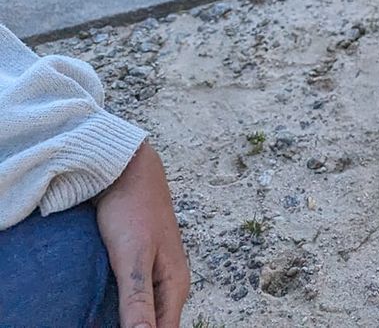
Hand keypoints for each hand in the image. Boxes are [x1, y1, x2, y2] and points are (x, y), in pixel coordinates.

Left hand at [94, 142, 189, 327]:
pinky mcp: (141, 268)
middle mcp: (170, 284)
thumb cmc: (132, 209)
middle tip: (99, 322)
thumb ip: (138, 301)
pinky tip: (102, 312)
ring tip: (98, 319)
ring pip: (144, 315)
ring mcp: (157, 275)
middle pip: (155, 326)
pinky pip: (134, 301)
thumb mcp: (132, 257)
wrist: (128, 169)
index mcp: (176, 285)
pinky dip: (120, 311)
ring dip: (126, 323)